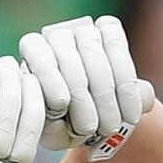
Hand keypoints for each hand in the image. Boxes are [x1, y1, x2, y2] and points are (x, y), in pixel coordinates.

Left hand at [19, 14, 151, 160]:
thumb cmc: (64, 126)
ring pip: (92, 47)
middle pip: (68, 56)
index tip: (61, 104)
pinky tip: (130, 112)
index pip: (38, 53)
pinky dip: (126, 81)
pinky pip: (116, 43)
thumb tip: (62, 103)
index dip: (49, 76)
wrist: (95, 120)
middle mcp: (55, 37)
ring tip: (111, 126)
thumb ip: (52, 124)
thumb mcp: (53, 132)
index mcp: (32, 54)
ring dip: (106, 92)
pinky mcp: (108, 30)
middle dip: (82, 95)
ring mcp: (83, 30)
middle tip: (93, 128)